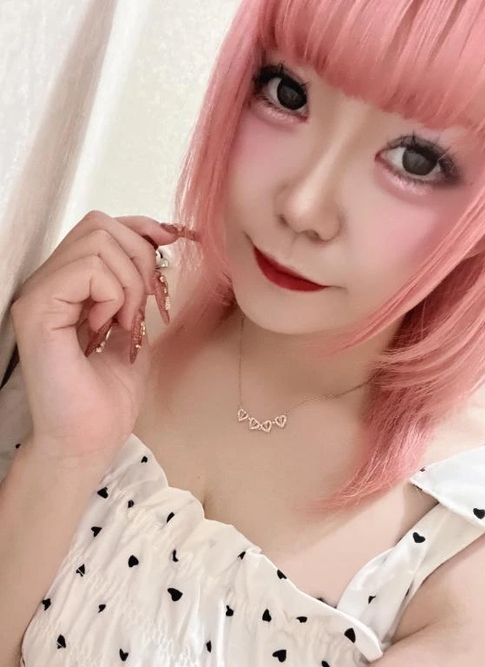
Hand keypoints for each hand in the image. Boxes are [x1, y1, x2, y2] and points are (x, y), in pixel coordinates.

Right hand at [9, 211, 186, 466]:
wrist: (89, 438)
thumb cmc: (107, 395)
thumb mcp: (135, 327)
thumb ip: (139, 286)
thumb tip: (162, 242)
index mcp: (70, 285)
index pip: (102, 226)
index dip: (141, 228)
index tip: (172, 243)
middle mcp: (50, 283)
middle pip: (101, 224)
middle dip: (140, 259)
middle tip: (141, 308)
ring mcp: (39, 294)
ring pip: (98, 242)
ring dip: (130, 283)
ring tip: (124, 323)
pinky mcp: (37, 309)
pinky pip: (88, 270)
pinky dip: (113, 295)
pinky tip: (107, 327)